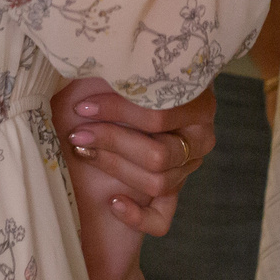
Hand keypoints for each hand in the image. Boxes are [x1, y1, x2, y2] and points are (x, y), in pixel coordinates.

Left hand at [53, 78, 215, 234]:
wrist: (142, 97)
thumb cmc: (130, 79)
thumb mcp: (132, 69)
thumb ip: (126, 69)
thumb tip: (98, 59)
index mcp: (199, 103)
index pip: (160, 116)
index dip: (118, 111)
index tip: (83, 105)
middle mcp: (201, 139)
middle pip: (158, 154)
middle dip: (112, 142)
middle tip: (78, 131)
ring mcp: (188, 168)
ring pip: (156, 182)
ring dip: (113, 168)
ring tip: (83, 150)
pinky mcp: (173, 195)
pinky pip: (161, 220)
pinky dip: (136, 216)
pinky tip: (112, 202)